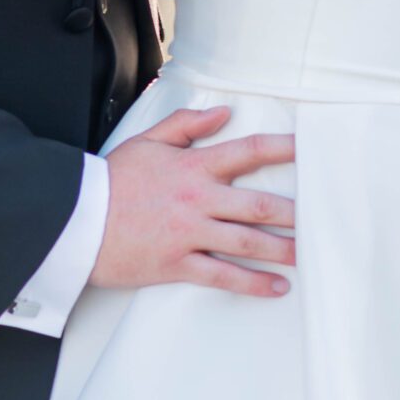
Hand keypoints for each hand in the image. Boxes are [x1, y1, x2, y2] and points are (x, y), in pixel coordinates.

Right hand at [92, 105, 295, 298]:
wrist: (75, 220)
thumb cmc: (111, 181)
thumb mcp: (147, 142)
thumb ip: (187, 125)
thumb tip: (223, 113)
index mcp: (192, 166)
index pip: (248, 152)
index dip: (282, 150)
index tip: (309, 151)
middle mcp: (197, 199)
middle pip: (258, 205)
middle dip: (296, 213)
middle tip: (325, 217)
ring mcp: (189, 234)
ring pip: (247, 242)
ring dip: (283, 249)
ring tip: (311, 254)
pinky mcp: (177, 264)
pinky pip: (223, 276)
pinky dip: (252, 283)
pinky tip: (277, 287)